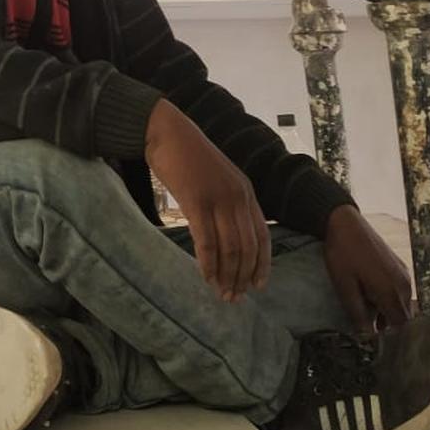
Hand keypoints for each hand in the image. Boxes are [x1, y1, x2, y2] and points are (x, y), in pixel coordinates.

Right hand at [145, 99, 270, 304]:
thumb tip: (230, 236)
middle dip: (242, 276)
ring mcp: (218, 198)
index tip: (257, 286)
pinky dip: (208, 263)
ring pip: (229, 248)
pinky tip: (205, 276)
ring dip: (226, 275)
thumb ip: (227, 202)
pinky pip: (206, 241)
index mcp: (246, 191)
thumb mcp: (218, 178)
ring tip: (220, 293)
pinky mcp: (196, 201)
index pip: (262, 236)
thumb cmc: (188, 156)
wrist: (166, 131)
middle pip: (247, 247)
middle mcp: (237, 197)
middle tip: (234, 297)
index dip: (262, 264)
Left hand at [323, 205, 412, 331]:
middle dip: (390, 327)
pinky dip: (390, 299)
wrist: (344, 221)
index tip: (377, 343)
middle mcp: (403, 285)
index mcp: (391, 292)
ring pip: (402, 304)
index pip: (401, 327)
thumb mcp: (345, 287)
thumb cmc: (342, 254)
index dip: (391, 338)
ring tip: (369, 316)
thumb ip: (358, 314)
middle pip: (404, 317)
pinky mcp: (399, 265)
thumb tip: (367, 338)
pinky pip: (400, 290)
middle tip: (371, 331)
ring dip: (389, 313)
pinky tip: (372, 298)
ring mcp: (403, 274)